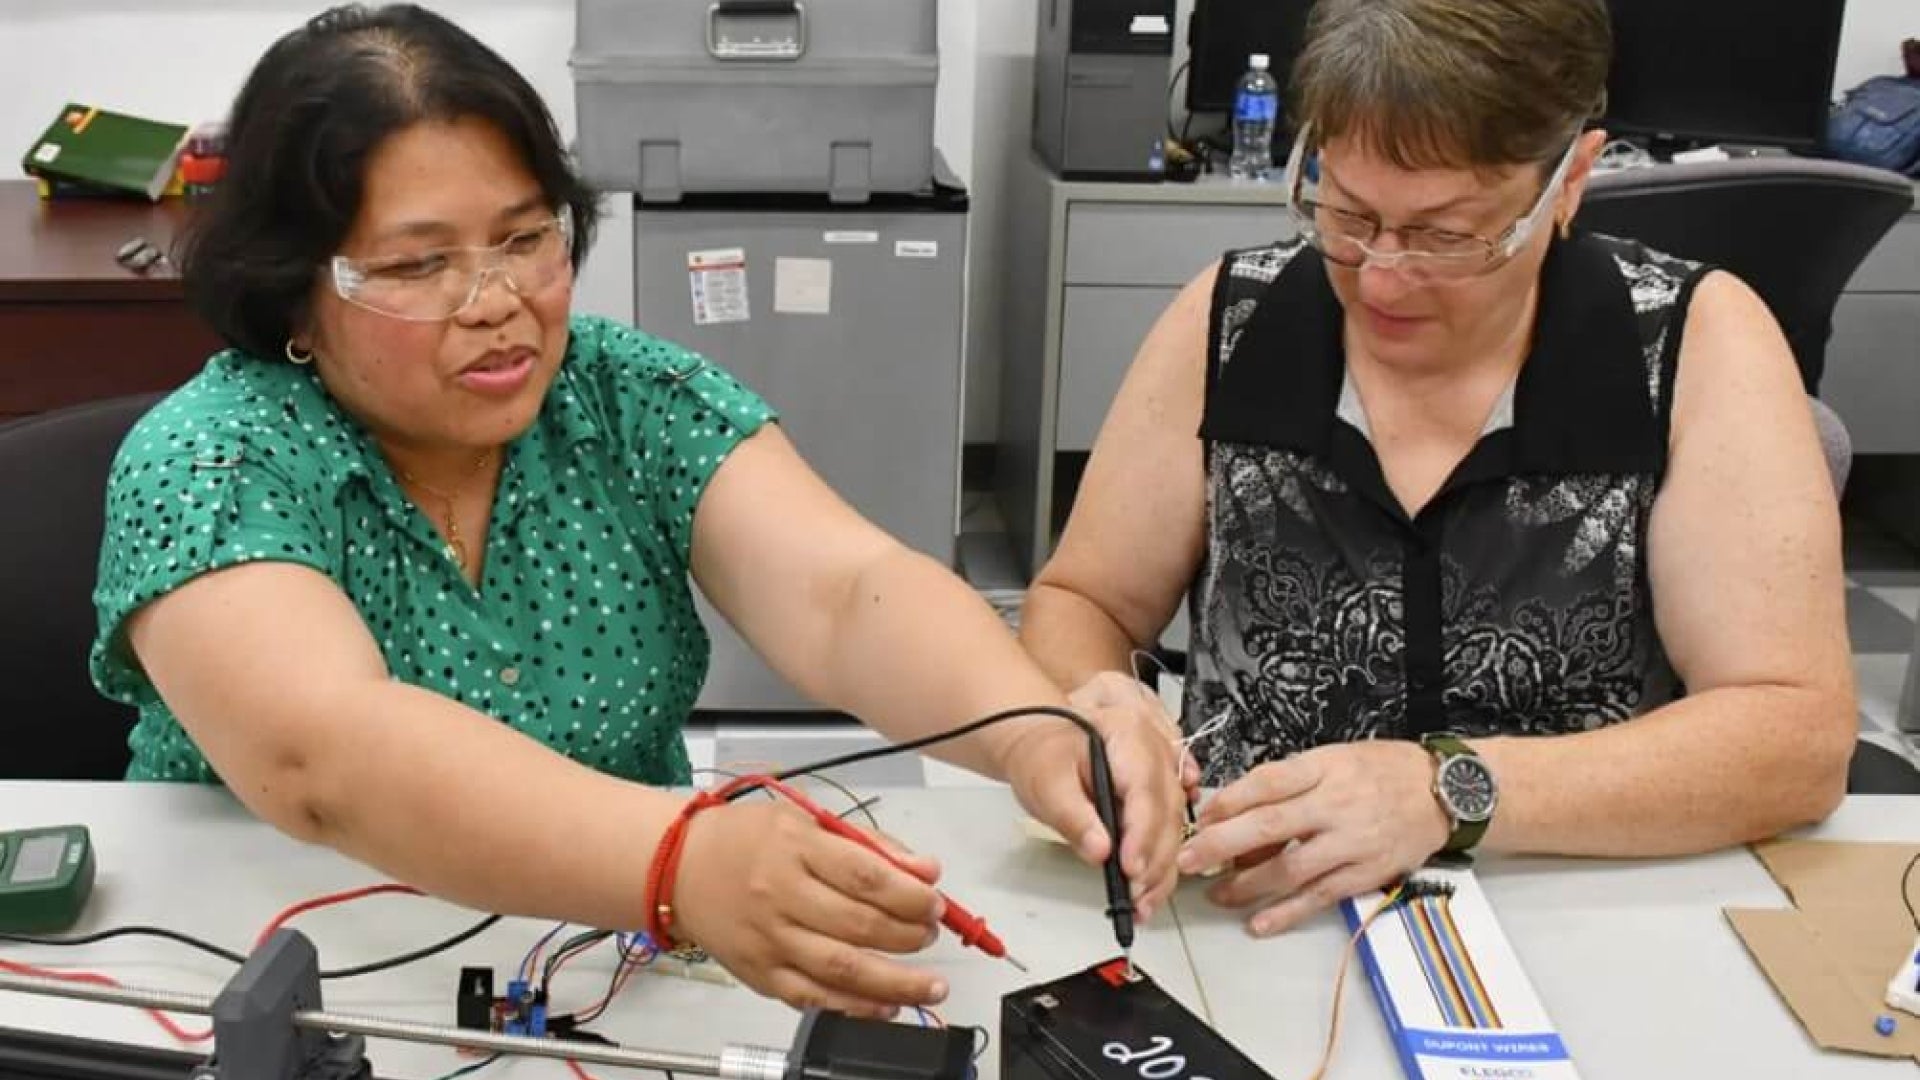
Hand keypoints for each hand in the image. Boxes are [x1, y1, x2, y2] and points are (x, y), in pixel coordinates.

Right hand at [672, 799, 946, 1017]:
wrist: (677, 868)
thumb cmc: (745, 840)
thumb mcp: (805, 821)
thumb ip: (869, 845)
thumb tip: (924, 871)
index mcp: (794, 847)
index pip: (866, 876)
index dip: (910, 895)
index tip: (934, 901)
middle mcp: (780, 895)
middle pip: (859, 925)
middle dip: (909, 934)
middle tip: (930, 933)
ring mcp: (769, 940)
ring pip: (841, 969)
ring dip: (896, 983)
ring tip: (930, 985)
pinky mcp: (760, 974)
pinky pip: (813, 998)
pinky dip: (855, 1007)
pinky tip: (887, 1006)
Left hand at [997, 672, 1192, 921]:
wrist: (1040, 746)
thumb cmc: (1042, 756)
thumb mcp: (1046, 784)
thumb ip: (1073, 817)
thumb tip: (1099, 849)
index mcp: (1126, 732)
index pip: (1144, 788)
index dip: (1142, 832)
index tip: (1130, 867)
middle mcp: (1153, 750)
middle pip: (1168, 810)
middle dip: (1155, 858)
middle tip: (1134, 892)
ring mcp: (1162, 771)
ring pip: (1176, 824)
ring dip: (1162, 868)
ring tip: (1142, 901)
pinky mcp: (1159, 795)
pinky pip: (1171, 829)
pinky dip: (1163, 863)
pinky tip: (1151, 889)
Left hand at [1176, 740, 1450, 935]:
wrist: (1443, 791)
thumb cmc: (1380, 770)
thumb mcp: (1333, 757)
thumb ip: (1290, 781)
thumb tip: (1238, 809)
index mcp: (1324, 768)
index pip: (1268, 783)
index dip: (1229, 801)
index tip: (1200, 817)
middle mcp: (1335, 804)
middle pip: (1270, 825)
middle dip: (1221, 844)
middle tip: (1186, 859)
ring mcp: (1351, 842)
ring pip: (1290, 868)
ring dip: (1247, 885)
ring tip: (1217, 894)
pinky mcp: (1365, 873)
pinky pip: (1320, 897)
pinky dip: (1288, 913)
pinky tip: (1259, 923)